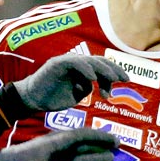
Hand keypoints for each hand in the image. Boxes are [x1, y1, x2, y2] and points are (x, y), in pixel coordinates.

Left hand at [0, 129, 116, 160]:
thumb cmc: (28, 155)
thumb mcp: (49, 146)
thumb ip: (68, 141)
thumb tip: (86, 135)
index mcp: (62, 137)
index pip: (86, 135)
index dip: (101, 136)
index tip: (115, 138)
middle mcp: (63, 148)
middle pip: (87, 146)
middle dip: (102, 146)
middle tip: (119, 148)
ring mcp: (60, 160)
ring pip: (84, 158)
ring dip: (97, 157)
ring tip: (112, 158)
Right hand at [11, 54, 129, 111]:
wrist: (33, 99)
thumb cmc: (53, 98)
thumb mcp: (76, 96)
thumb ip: (87, 90)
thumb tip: (97, 87)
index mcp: (82, 70)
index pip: (103, 67)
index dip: (115, 72)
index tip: (126, 81)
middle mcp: (77, 63)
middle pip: (100, 62)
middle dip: (114, 70)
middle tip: (125, 79)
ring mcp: (67, 61)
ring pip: (90, 61)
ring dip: (103, 70)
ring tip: (113, 79)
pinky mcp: (58, 63)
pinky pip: (75, 64)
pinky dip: (85, 70)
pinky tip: (93, 79)